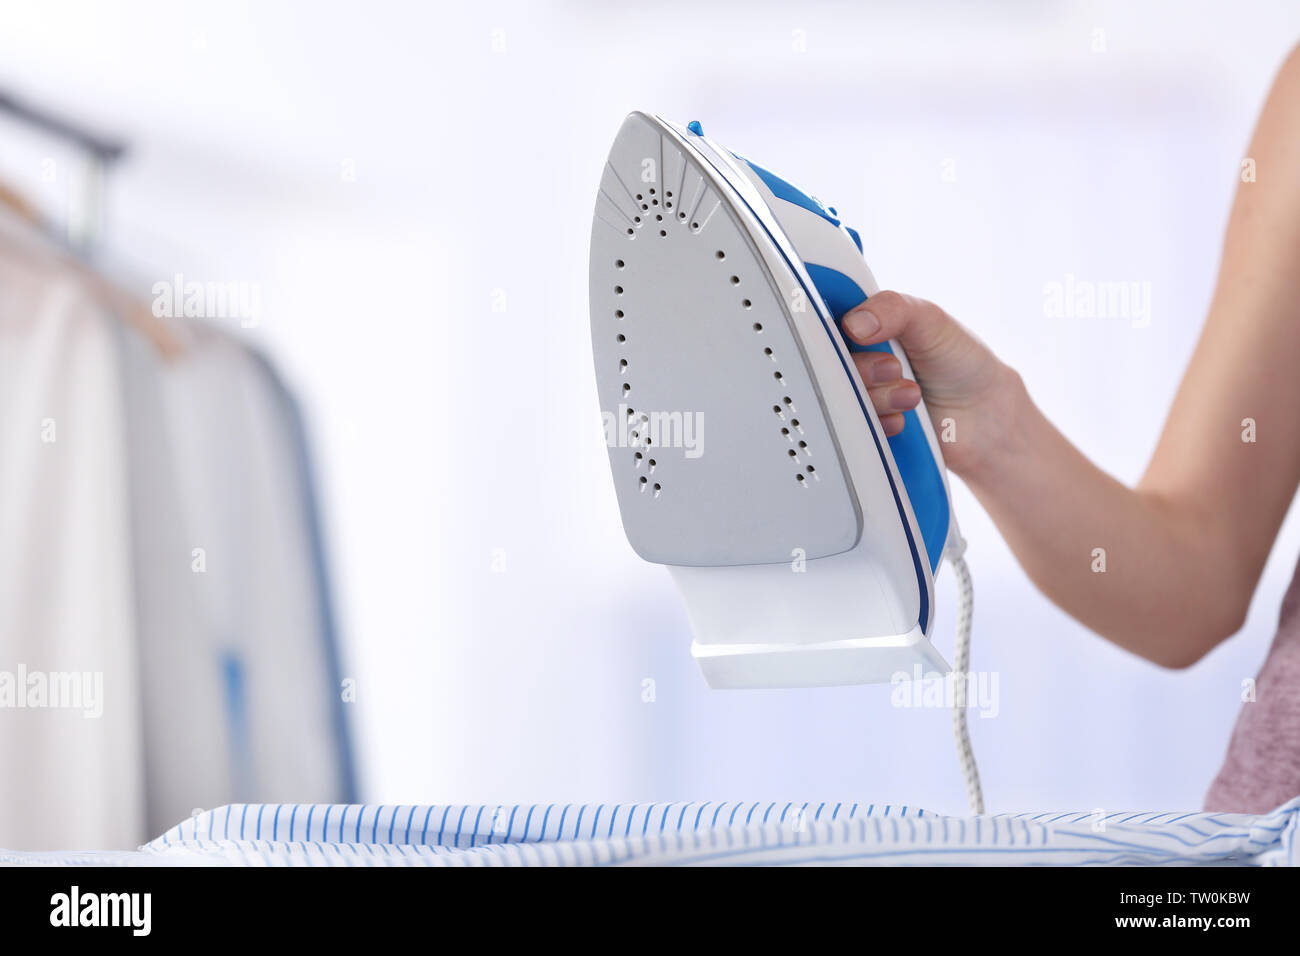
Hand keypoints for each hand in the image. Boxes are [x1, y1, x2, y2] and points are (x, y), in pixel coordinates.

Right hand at [841, 291, 1018, 475]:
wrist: (984, 417)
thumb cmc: (960, 361)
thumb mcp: (931, 322)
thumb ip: (895, 310)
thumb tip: (855, 323)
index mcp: (865, 323)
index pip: (826, 318)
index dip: (827, 327)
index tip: (848, 335)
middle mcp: (857, 358)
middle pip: (828, 364)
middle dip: (863, 370)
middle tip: (894, 368)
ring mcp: (860, 393)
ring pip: (841, 399)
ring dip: (877, 398)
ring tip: (911, 395)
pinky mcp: (864, 427)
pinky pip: (852, 430)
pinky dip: (878, 425)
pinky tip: (903, 420)